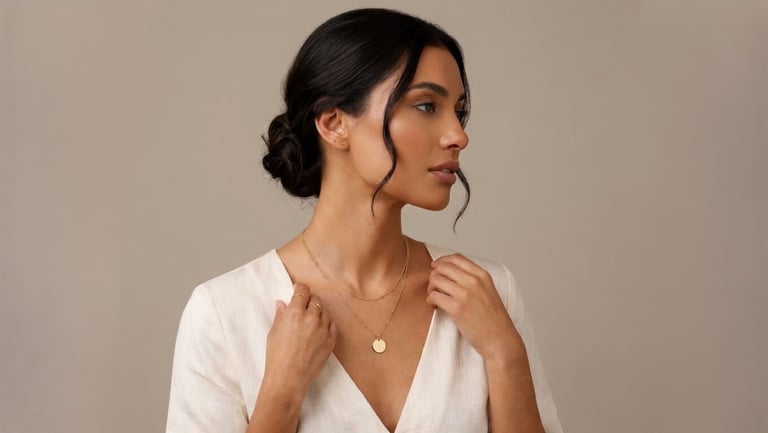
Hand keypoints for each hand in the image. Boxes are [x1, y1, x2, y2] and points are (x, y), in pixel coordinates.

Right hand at [262, 283, 337, 398]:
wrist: (288, 380)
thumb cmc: (276, 358)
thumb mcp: (273, 333)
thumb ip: (280, 315)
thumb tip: (282, 303)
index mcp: (294, 313)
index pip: (302, 291)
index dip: (300, 288)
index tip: (298, 290)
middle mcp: (311, 318)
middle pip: (315, 299)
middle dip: (309, 299)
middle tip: (304, 305)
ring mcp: (323, 330)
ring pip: (326, 311)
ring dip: (319, 311)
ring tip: (311, 318)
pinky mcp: (330, 341)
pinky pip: (333, 325)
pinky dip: (327, 323)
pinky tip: (319, 327)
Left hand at [426, 254, 525, 362]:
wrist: (500, 339)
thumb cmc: (493, 319)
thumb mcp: (488, 291)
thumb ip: (473, 280)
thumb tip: (449, 273)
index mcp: (482, 275)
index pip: (456, 258)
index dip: (442, 261)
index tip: (435, 267)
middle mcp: (474, 281)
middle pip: (443, 267)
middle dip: (434, 275)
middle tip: (435, 287)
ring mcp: (465, 294)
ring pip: (436, 279)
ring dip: (431, 288)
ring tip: (435, 298)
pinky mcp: (456, 308)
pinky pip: (433, 296)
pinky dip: (430, 300)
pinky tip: (435, 306)